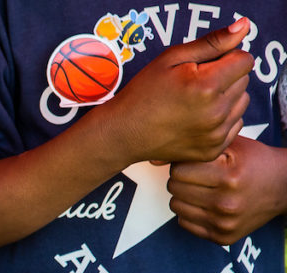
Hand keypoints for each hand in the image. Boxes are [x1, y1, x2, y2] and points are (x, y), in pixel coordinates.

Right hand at [108, 17, 252, 164]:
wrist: (122, 133)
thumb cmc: (142, 94)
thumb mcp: (171, 59)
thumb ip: (212, 42)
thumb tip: (243, 27)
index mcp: (206, 86)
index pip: (244, 60)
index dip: (225, 58)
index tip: (204, 66)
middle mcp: (215, 113)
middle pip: (244, 81)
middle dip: (225, 78)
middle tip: (194, 86)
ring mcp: (214, 134)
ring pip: (241, 103)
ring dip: (226, 98)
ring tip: (196, 102)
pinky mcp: (212, 150)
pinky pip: (234, 125)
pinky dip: (221, 120)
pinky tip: (197, 119)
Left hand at [168, 136, 286, 244]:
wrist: (284, 187)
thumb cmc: (253, 161)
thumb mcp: (231, 146)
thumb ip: (197, 148)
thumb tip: (154, 158)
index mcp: (229, 177)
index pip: (178, 170)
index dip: (184, 163)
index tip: (196, 163)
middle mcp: (226, 203)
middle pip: (174, 188)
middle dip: (182, 178)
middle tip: (198, 175)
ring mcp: (224, 223)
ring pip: (176, 206)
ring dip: (183, 195)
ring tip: (201, 188)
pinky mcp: (222, 237)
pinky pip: (184, 223)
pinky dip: (190, 212)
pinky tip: (206, 203)